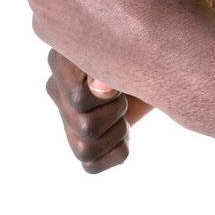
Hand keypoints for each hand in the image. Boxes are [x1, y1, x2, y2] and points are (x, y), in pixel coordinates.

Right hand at [46, 50, 131, 173]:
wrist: (157, 63)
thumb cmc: (143, 49)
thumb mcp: (130, 49)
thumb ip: (112, 61)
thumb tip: (99, 88)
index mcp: (61, 61)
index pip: (79, 99)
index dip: (109, 96)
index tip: (121, 79)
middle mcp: (57, 90)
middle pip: (86, 126)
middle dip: (117, 111)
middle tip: (125, 93)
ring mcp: (66, 120)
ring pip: (85, 149)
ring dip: (117, 131)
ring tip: (124, 110)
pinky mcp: (80, 142)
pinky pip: (91, 165)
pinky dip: (116, 151)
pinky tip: (123, 131)